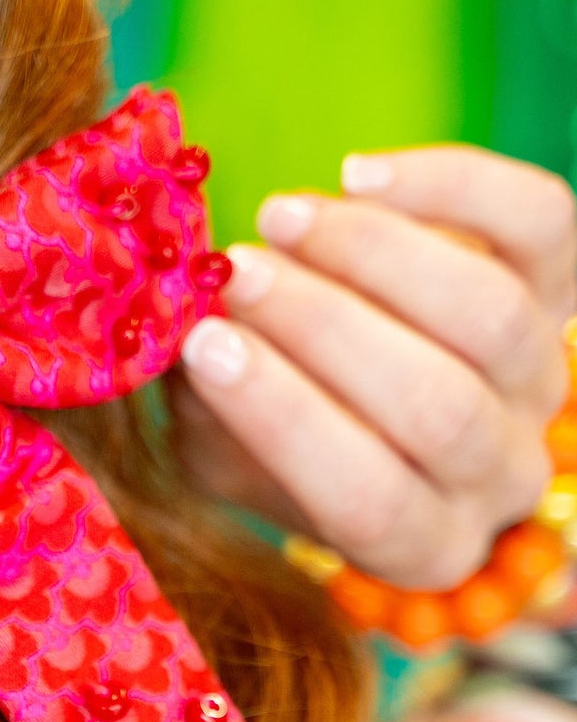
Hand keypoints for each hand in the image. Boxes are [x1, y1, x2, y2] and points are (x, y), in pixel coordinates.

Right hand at [172, 147, 576, 589]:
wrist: (365, 388)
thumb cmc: (287, 432)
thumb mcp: (226, 454)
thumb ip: (207, 410)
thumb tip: (182, 332)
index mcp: (422, 547)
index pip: (369, 499)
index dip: (286, 419)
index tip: (206, 346)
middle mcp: (501, 475)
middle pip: (438, 407)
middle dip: (325, 328)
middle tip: (236, 275)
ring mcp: (542, 381)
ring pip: (492, 316)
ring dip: (373, 254)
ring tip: (279, 220)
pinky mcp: (564, 287)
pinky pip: (538, 223)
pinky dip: (450, 184)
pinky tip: (356, 175)